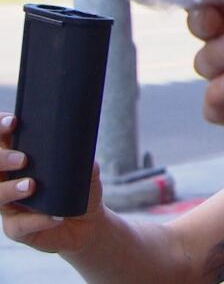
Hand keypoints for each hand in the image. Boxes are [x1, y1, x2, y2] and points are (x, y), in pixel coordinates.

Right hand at [0, 113, 106, 253]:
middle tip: (23, 159)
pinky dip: (37, 220)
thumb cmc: (80, 189)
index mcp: (17, 159)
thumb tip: (81, 145)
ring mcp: (9, 204)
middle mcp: (6, 179)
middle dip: (1, 158)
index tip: (13, 122)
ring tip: (32, 186)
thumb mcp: (86, 171)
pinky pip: (18, 225)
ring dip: (11, 189)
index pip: (0, 140)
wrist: (88, 222)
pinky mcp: (16, 228)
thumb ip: (82, 157)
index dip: (0, 127)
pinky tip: (54, 216)